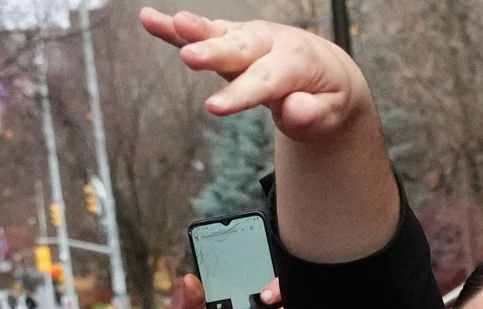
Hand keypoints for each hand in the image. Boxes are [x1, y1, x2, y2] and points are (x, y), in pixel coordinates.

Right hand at [137, 9, 368, 137]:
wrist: (327, 71)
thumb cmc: (327, 96)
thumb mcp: (332, 114)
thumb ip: (314, 115)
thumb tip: (295, 109)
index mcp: (299, 60)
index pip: (268, 79)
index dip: (241, 93)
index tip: (213, 108)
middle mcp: (271, 41)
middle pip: (240, 48)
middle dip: (214, 53)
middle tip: (190, 58)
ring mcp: (250, 37)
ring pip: (219, 33)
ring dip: (193, 30)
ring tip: (170, 23)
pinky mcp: (232, 39)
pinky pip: (203, 33)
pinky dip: (176, 29)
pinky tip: (150, 19)